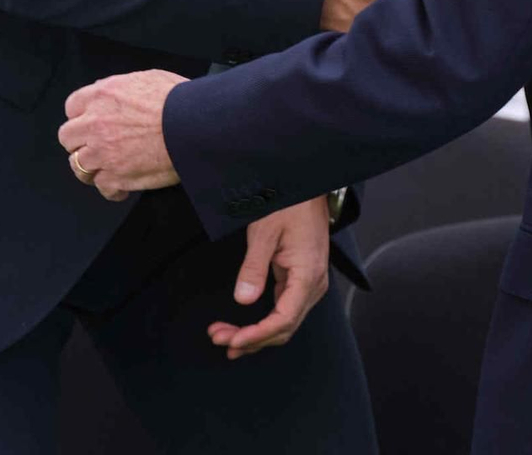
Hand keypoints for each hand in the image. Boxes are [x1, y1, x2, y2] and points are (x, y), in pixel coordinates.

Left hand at [58, 70, 187, 199]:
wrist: (195, 126)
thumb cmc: (180, 100)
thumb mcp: (148, 77)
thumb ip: (121, 87)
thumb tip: (113, 93)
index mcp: (102, 96)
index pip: (72, 107)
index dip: (82, 115)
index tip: (91, 121)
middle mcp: (95, 124)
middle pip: (67, 137)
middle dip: (80, 141)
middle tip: (97, 145)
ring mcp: (102, 153)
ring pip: (78, 165)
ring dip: (91, 167)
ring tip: (107, 167)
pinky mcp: (115, 177)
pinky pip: (102, 187)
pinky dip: (112, 189)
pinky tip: (124, 185)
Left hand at [208, 199, 330, 359]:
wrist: (309, 188)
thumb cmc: (290, 204)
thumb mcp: (264, 232)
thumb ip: (254, 267)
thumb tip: (243, 299)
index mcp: (307, 275)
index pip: (284, 319)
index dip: (258, 335)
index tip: (232, 341)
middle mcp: (314, 285)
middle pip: (284, 328)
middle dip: (251, 339)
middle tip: (217, 338)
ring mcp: (310, 285)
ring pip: (284, 324)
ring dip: (255, 335)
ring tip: (223, 336)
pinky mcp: (302, 281)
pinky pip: (284, 311)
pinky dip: (264, 323)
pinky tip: (244, 330)